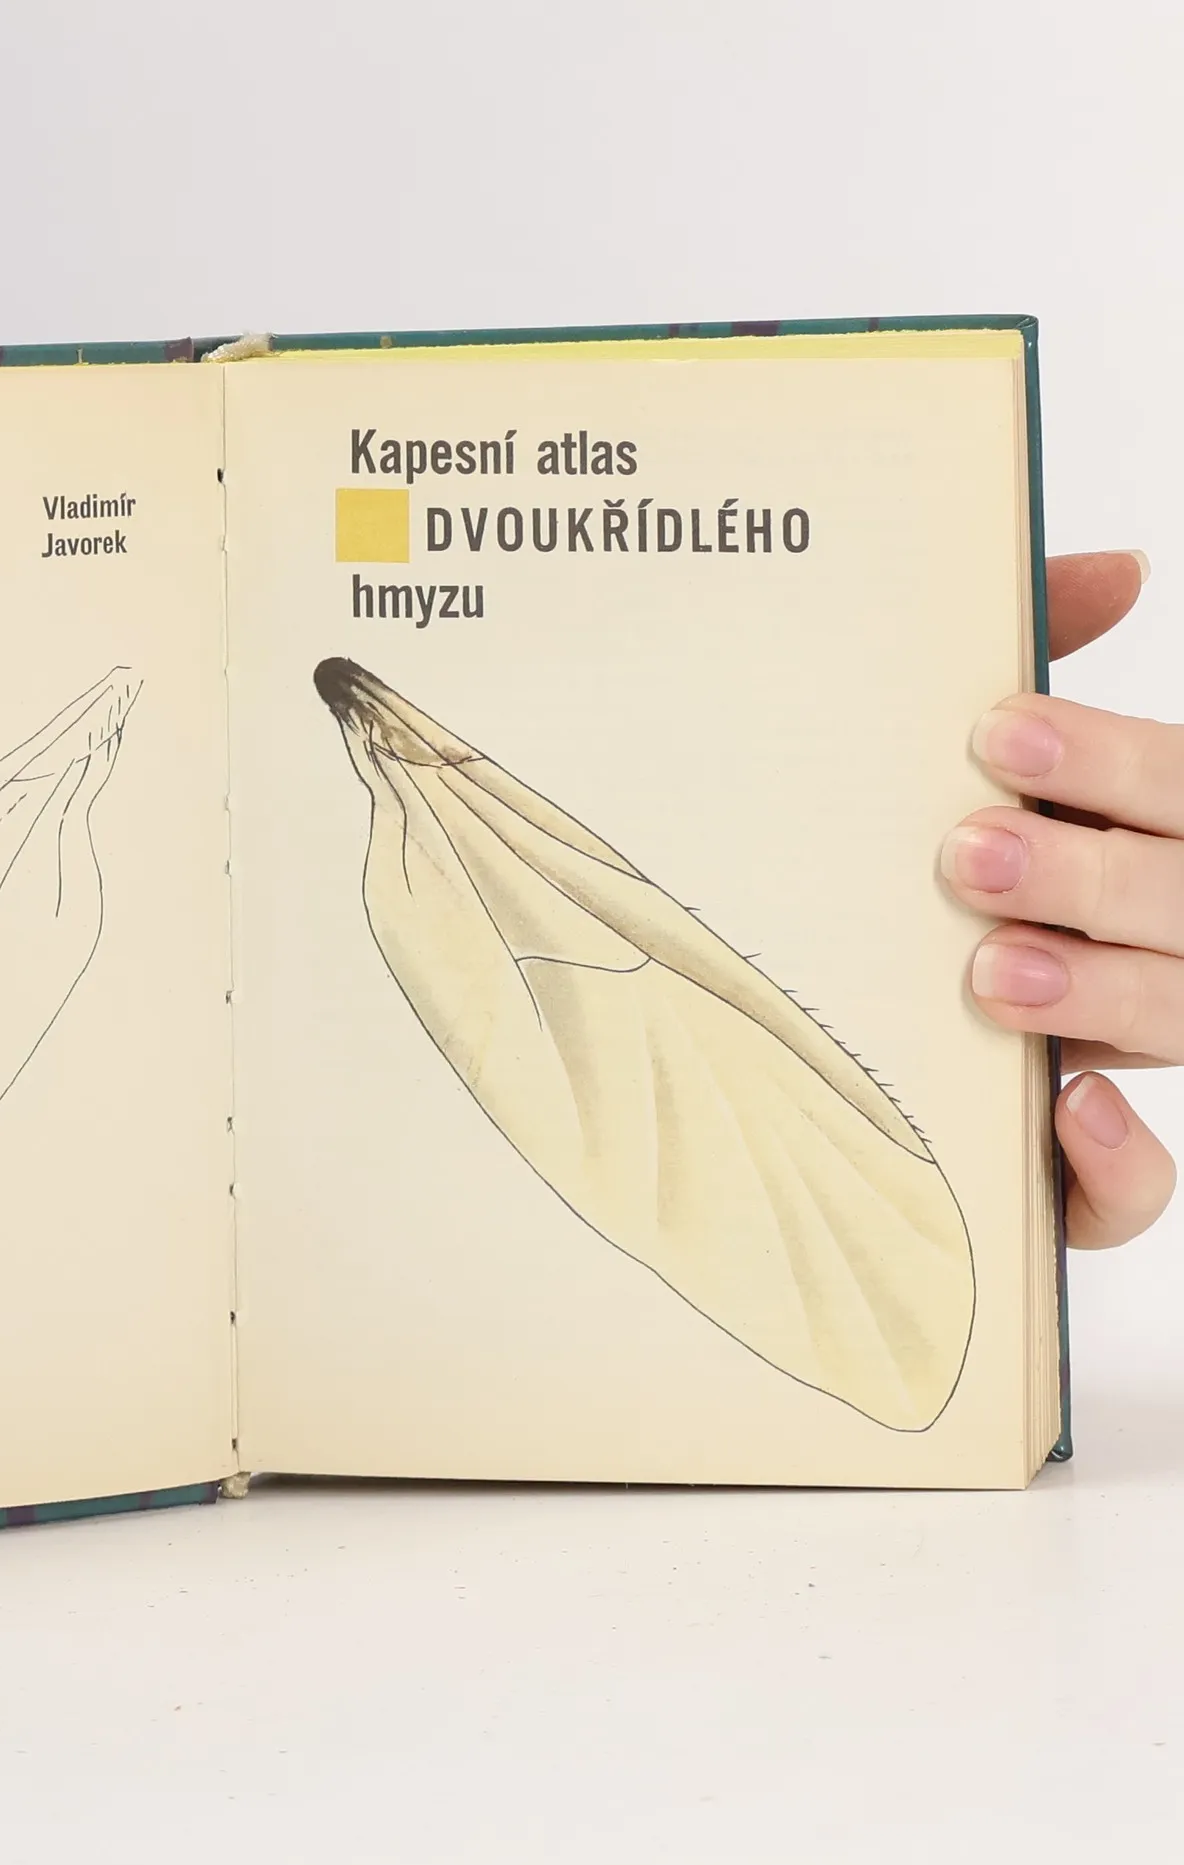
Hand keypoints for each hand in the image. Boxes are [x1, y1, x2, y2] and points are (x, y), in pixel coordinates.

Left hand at [943, 550, 1176, 1247]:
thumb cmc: (939, 868)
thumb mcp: (988, 765)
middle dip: (1088, 879)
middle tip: (967, 853)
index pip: (1175, 794)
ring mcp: (1137, 1048)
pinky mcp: (1087, 1166)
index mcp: (1149, 843)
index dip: (1104, 765)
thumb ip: (1044, 646)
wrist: (828, 1004)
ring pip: (1175, 1024)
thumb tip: (1122, 562)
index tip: (992, 733)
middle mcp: (1164, 943)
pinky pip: (1135, 1190)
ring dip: (1096, 994)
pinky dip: (1118, 1163)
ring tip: (990, 972)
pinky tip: (1067, 1108)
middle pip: (1182, 905)